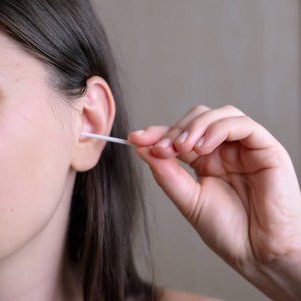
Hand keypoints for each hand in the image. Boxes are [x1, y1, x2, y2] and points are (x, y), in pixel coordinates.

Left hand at [129, 105, 300, 299]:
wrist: (258, 254)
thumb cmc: (227, 230)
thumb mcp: (188, 199)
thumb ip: (167, 173)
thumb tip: (142, 148)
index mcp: (205, 161)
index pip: (179, 135)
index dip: (158, 133)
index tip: (135, 138)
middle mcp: (224, 150)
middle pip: (197, 118)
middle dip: (175, 130)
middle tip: (162, 148)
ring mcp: (244, 148)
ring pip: (218, 115)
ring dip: (195, 126)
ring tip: (182, 148)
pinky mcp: (266, 148)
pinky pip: (242, 125)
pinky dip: (218, 129)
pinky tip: (203, 146)